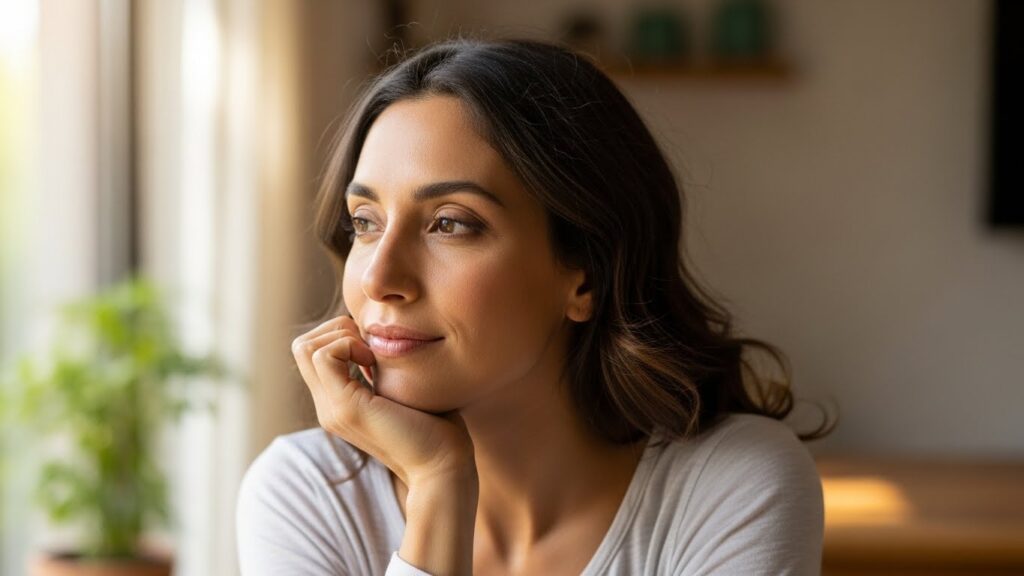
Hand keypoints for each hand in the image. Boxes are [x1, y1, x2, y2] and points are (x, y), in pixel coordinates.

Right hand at [291, 314, 475, 486]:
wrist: (443, 464)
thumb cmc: (436, 425)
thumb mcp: (400, 388)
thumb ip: (382, 368)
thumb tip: (377, 338)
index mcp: (339, 403)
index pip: (312, 352)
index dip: (341, 335)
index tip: (375, 348)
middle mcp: (328, 407)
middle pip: (302, 346)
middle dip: (337, 330)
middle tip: (371, 346)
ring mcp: (332, 410)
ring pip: (305, 347)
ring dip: (341, 336)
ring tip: (371, 354)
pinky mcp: (345, 408)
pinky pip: (324, 356)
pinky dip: (349, 345)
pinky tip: (374, 361)